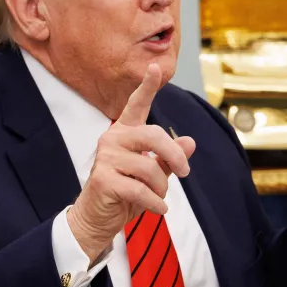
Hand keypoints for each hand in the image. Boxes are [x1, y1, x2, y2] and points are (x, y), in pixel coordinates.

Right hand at [67, 63, 195, 262]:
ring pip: (150, 167)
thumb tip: (190, 142)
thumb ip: (169, 158)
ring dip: (162, 188)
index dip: (147, 86)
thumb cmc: (125, 193)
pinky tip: (159, 210)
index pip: (137, 105)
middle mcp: (112, 139)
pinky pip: (140, 189)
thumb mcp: (152, 174)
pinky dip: (155, 203)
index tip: (155, 67)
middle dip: (175, 156)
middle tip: (186, 173)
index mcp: (124, 132)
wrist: (97, 218)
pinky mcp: (103, 179)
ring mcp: (105, 158)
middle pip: (154, 136)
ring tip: (158, 197)